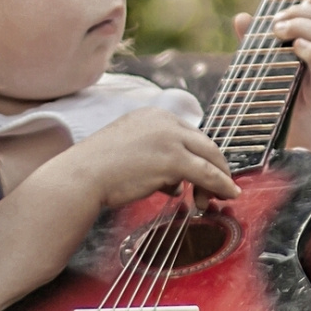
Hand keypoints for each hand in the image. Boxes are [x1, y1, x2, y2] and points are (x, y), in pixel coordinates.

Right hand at [70, 106, 239, 211]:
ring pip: (209, 157)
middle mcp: (164, 121)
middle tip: (220, 186)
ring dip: (219, 179)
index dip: (201, 155)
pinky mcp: (173, 159)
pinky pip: (207, 173)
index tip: (206, 172)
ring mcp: (170, 138)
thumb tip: (175, 185)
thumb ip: (155, 162)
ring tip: (221, 196)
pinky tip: (227, 194)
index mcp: (152, 115)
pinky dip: (221, 184)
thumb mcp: (130, 154)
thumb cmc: (98, 171)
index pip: (188, 134)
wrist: (83, 176)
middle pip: (204, 142)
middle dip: (215, 167)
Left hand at [234, 0, 310, 160]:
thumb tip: (241, 17)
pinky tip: (291, 48)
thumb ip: (259, 39)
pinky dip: (308, 49)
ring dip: (301, 27)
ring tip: (277, 32)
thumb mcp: (275, 60)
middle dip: (302, 12)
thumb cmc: (287, 92)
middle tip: (275, 23)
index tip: (297, 1)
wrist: (299, 134)